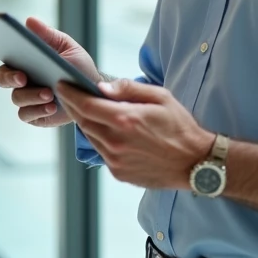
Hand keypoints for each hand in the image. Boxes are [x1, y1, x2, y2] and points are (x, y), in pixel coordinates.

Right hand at [0, 17, 101, 127]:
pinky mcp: (35, 116)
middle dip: (11, 78)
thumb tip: (29, 21)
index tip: (11, 51)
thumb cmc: (78, 68)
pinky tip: (52, 106)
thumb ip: (49, 35)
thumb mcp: (67, 48)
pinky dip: (39, 110)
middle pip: (3, 78)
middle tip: (24, 77)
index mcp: (25, 61)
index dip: (3, 53)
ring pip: (17, 98)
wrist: (93, 93)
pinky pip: (28, 115)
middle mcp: (21, 81)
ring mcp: (27, 100)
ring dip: (32, 95)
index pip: (6, 57)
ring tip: (49, 93)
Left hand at [57, 78, 212, 189]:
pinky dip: (99, 138)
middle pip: (83, 121)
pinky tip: (106, 130)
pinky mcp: (119, 173)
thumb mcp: (160, 97)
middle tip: (68, 94)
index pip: (85, 105)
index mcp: (125, 120)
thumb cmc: (180, 127)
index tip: (61, 84)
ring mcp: (115, 160)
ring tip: (86, 109)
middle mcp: (116, 142)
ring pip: (90, 136)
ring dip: (86, 122)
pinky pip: (101, 152)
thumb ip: (128, 89)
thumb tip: (102, 87)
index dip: (70, 94)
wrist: (196, 164)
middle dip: (73, 105)